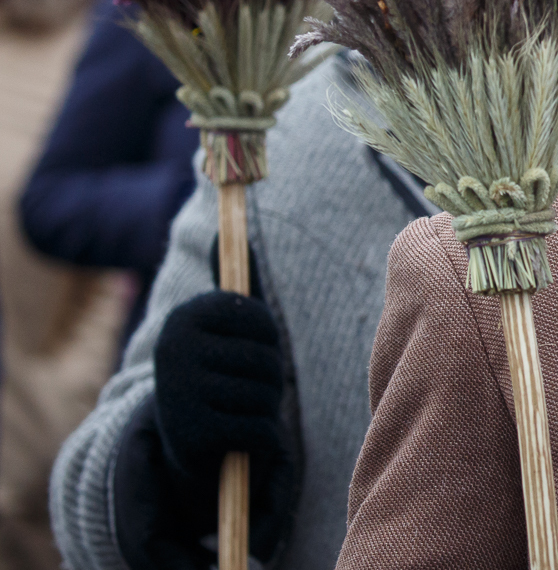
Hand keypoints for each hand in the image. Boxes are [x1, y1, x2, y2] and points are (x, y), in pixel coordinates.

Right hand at [153, 290, 284, 481]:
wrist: (183, 440)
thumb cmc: (218, 371)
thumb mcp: (221, 327)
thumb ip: (233, 283)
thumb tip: (223, 230)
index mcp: (185, 317)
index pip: (262, 320)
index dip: (268, 339)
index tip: (248, 348)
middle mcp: (174, 350)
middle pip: (268, 361)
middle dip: (270, 380)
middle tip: (243, 389)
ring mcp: (180, 393)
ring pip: (266, 396)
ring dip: (266, 410)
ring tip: (239, 411)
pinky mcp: (192, 435)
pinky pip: (262, 430)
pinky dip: (263, 439)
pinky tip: (240, 438)